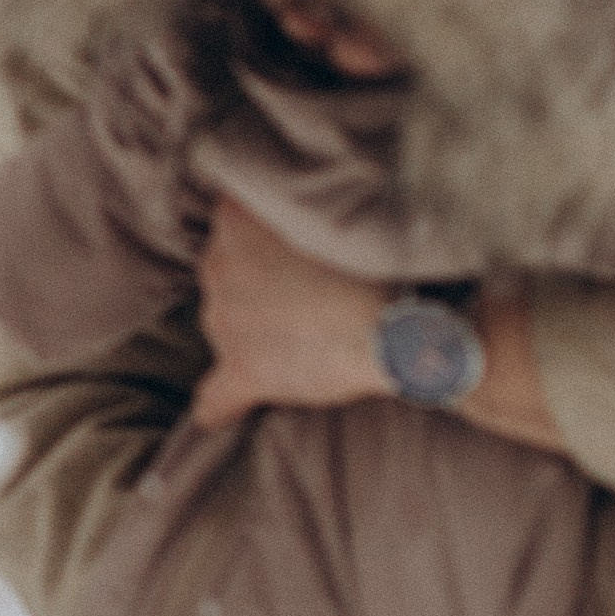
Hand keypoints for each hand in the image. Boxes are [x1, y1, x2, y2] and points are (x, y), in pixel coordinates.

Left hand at [192, 201, 566, 455]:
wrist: (398, 321)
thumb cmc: (380, 258)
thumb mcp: (334, 212)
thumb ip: (298, 205)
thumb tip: (294, 201)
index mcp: (236, 217)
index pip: (230, 220)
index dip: (259, 235)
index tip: (288, 245)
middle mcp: (217, 263)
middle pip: (223, 271)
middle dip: (253, 281)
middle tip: (305, 290)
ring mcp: (225, 320)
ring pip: (224, 323)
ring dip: (251, 330)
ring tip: (300, 338)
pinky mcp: (243, 371)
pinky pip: (216, 396)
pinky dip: (219, 405)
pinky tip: (219, 414)